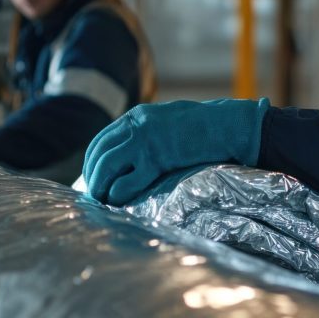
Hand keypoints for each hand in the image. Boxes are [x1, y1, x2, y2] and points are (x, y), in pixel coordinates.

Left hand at [83, 98, 269, 205]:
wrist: (227, 126)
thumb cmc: (203, 126)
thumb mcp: (167, 120)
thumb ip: (147, 132)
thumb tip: (131, 155)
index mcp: (136, 116)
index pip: (100, 141)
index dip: (92, 162)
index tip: (92, 178)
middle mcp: (135, 126)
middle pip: (99, 154)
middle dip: (92, 177)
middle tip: (94, 195)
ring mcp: (145, 142)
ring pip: (107, 167)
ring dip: (100, 187)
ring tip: (103, 200)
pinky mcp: (158, 160)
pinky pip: (127, 181)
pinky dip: (118, 193)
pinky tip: (118, 200)